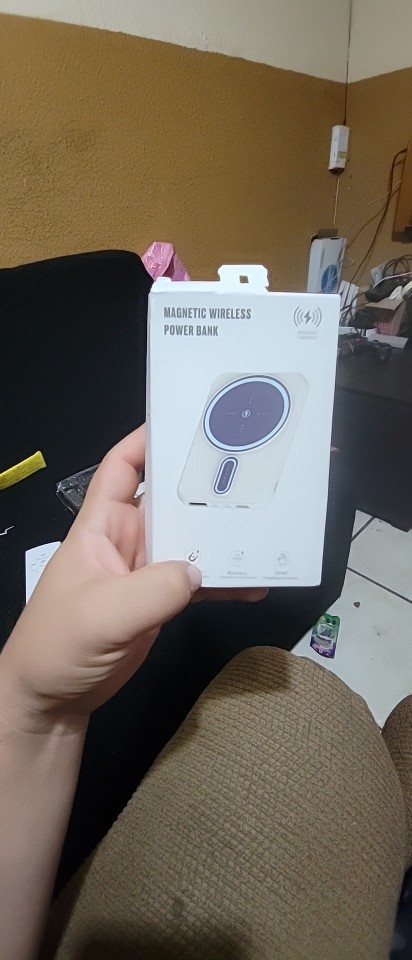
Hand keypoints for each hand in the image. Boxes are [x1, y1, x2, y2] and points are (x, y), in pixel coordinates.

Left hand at [1, 426, 265, 730]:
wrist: (52, 699)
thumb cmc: (58, 644)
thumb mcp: (102, 613)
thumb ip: (153, 590)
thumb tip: (198, 571)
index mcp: (101, 525)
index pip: (121, 467)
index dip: (148, 440)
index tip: (188, 422)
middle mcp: (126, 539)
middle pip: (168, 499)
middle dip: (204, 486)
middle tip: (250, 472)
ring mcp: (145, 571)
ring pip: (189, 539)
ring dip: (222, 536)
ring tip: (266, 526)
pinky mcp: (159, 601)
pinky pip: (198, 579)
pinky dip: (224, 580)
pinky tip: (255, 583)